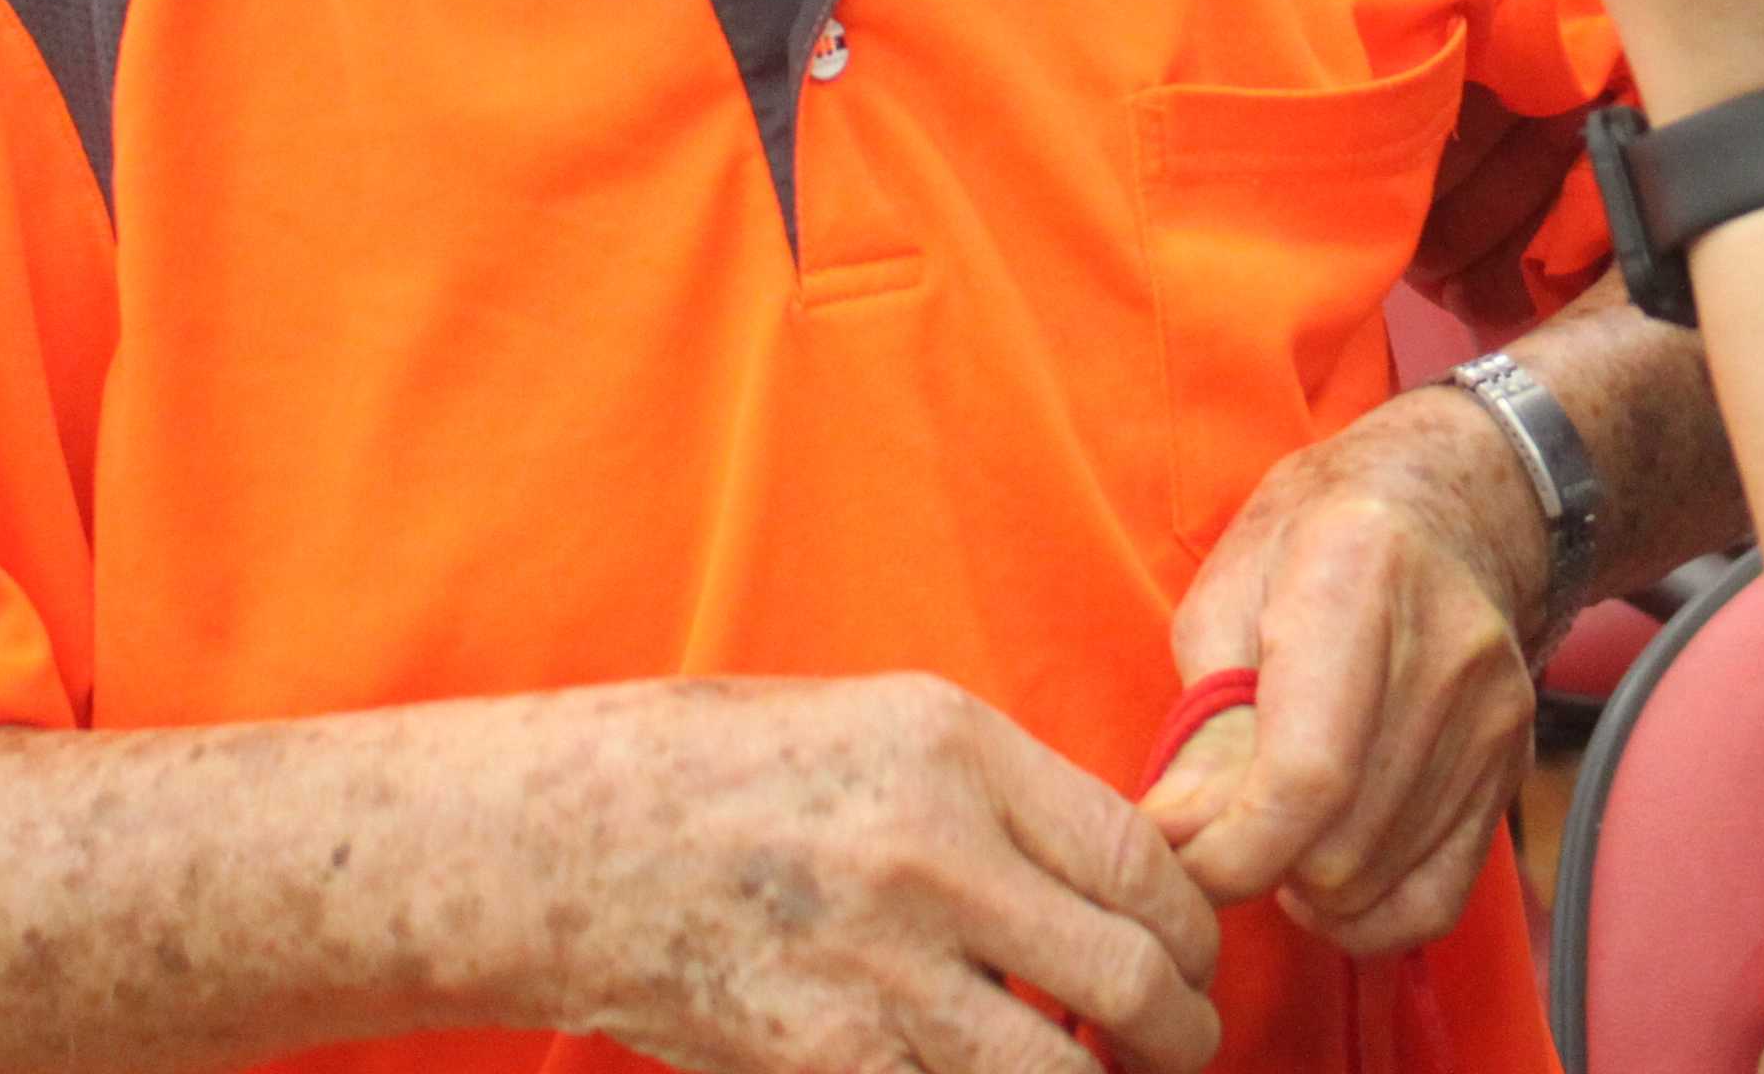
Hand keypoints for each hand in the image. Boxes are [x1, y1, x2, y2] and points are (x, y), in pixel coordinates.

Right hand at [534, 673, 1221, 1073]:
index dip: (1195, 929)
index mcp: (956, 752)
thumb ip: (1008, 794)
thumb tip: (1124, 873)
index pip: (1137, 859)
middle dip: (1182, 1029)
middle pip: (1126, 975)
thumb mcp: (886, 724)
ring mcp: (875, 968)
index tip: (1199, 956)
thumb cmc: (729, 771)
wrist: (564, 843)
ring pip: (1056, 1072)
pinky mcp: (824, 1060)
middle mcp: (930, 855)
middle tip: (1187, 1043)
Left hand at [1149, 391, 1547, 956]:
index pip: (1306, 775)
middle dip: (1255, 863)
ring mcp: (1493, 715)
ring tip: (1272, 827)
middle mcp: (1445, 653)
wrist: (1454, 499)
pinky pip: (1435, 899)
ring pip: (1378, 883)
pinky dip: (1367, 915)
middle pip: (1340, 845)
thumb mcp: (1227, 592)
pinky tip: (1325, 870)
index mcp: (1358, 579)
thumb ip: (1201, 720)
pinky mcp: (1514, 760)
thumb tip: (1180, 839)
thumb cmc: (1317, 536)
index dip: (1230, 852)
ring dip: (1304, 885)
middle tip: (1215, 828)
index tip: (1180, 859)